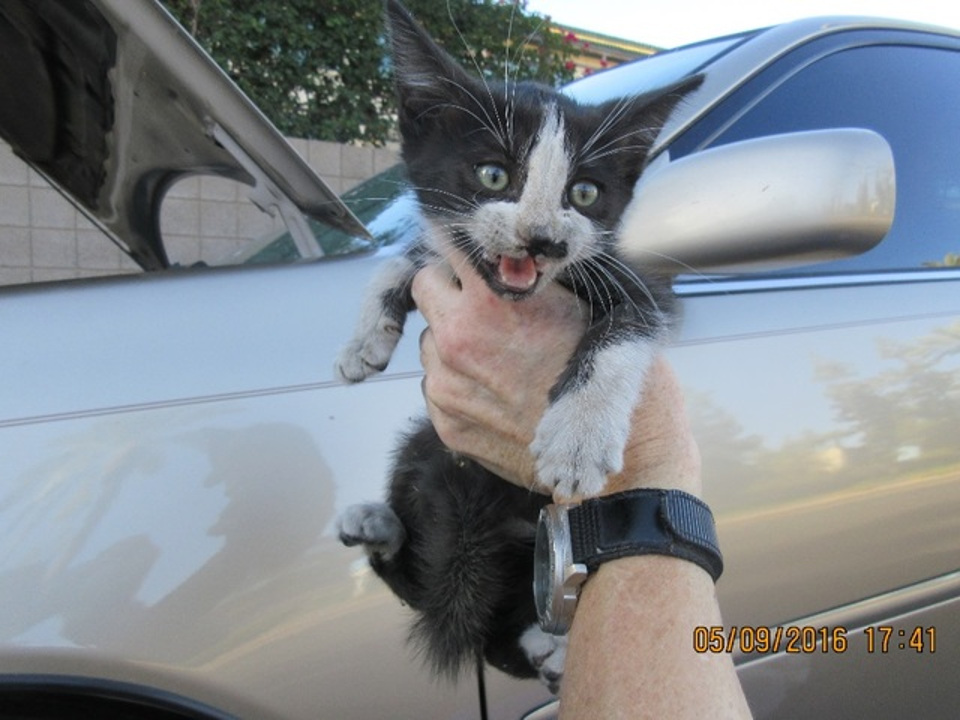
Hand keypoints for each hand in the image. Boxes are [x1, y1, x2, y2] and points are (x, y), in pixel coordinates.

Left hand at [411, 250, 585, 491]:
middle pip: (425, 287)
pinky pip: (437, 384)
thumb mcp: (584, 302)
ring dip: (452, 337)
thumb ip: (532, 273)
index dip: (463, 243)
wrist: (616, 456)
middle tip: (482, 299)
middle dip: (449, 286)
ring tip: (500, 356)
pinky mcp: (446, 424)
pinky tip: (498, 390)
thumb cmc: (608, 377)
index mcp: (491, 299)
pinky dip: (458, 380)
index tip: (474, 250)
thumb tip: (509, 249)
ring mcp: (447, 386)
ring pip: (429, 340)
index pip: (447, 244)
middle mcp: (458, 339)